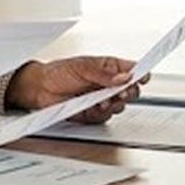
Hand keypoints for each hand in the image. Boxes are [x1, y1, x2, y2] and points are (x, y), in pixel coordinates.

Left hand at [4, 56, 147, 123]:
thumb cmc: (58, 72)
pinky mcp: (94, 113)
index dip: (140, 73)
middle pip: (131, 90)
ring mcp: (102, 99)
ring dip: (114, 103)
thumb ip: (104, 74)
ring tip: (102, 100)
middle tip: (122, 92)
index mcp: (108, 67)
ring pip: (120, 105)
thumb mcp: (82, 67)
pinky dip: (101, 113)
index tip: (143, 77)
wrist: (40, 88)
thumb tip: (123, 76)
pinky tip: (94, 107)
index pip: (132, 70)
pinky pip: (106, 116)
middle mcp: (108, 84)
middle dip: (129, 92)